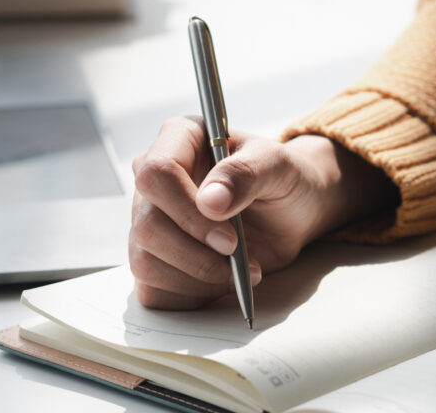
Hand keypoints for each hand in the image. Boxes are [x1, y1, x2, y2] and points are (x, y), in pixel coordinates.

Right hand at [128, 116, 394, 309]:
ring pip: (145, 262)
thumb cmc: (282, 179)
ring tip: (238, 272)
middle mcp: (154, 181)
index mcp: (178, 140)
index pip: (155, 174)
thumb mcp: (277, 166)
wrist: (289, 213)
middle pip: (148, 225)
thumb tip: (211, 201)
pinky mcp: (153, 259)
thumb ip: (246, 175)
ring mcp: (148, 221)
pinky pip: (153, 289)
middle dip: (196, 253)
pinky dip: (190, 295)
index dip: (187, 211)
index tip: (229, 237)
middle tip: (239, 256)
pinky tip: (219, 282)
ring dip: (198, 277)